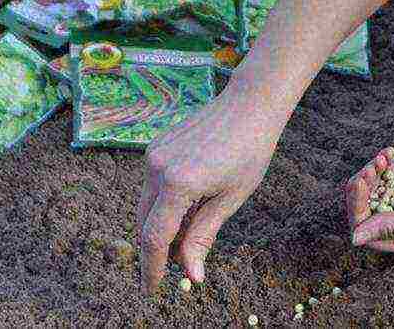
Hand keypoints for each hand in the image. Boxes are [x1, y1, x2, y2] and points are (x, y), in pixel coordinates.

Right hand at [137, 85, 285, 294]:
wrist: (247, 105)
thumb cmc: (249, 152)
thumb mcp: (231, 199)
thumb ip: (203, 236)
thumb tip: (192, 274)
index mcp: (179, 183)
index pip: (155, 237)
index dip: (152, 267)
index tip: (152, 289)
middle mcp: (157, 167)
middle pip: (144, 223)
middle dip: (157, 248)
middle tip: (179, 262)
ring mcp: (153, 154)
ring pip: (145, 204)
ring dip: (161, 224)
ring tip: (191, 228)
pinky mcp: (155, 146)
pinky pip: (151, 185)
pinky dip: (163, 202)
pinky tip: (189, 202)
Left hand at [345, 139, 393, 255]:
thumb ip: (392, 227)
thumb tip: (354, 239)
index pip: (368, 232)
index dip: (357, 211)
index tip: (361, 187)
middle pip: (366, 209)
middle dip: (362, 188)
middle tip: (370, 169)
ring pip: (371, 189)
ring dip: (371, 171)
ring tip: (383, 159)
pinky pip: (384, 173)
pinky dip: (382, 161)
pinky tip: (390, 152)